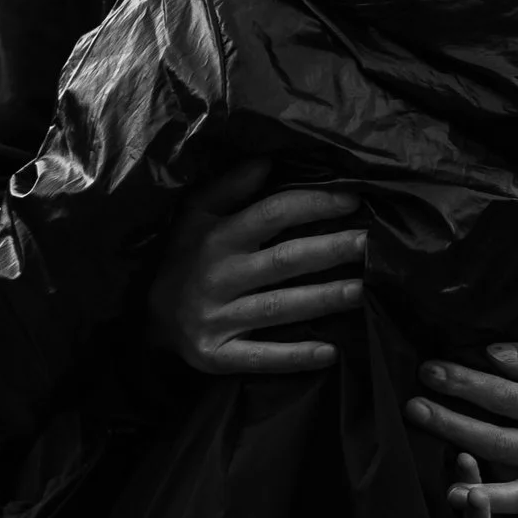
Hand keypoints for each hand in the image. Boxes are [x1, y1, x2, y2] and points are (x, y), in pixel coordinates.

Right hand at [146, 159, 366, 374]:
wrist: (147, 316)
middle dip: (330, 250)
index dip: (312, 205)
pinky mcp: (219, 355)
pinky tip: (330, 353)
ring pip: (280, 306)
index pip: (272, 214)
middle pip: (284, 260)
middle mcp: (222, 275)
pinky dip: (295, 356)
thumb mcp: (195, 214)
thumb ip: (229, 186)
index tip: (352, 202)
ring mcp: (220, 317)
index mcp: (219, 236)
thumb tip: (268, 161)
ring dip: (323, 299)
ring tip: (363, 291)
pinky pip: (261, 357)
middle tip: (370, 244)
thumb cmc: (183, 257)